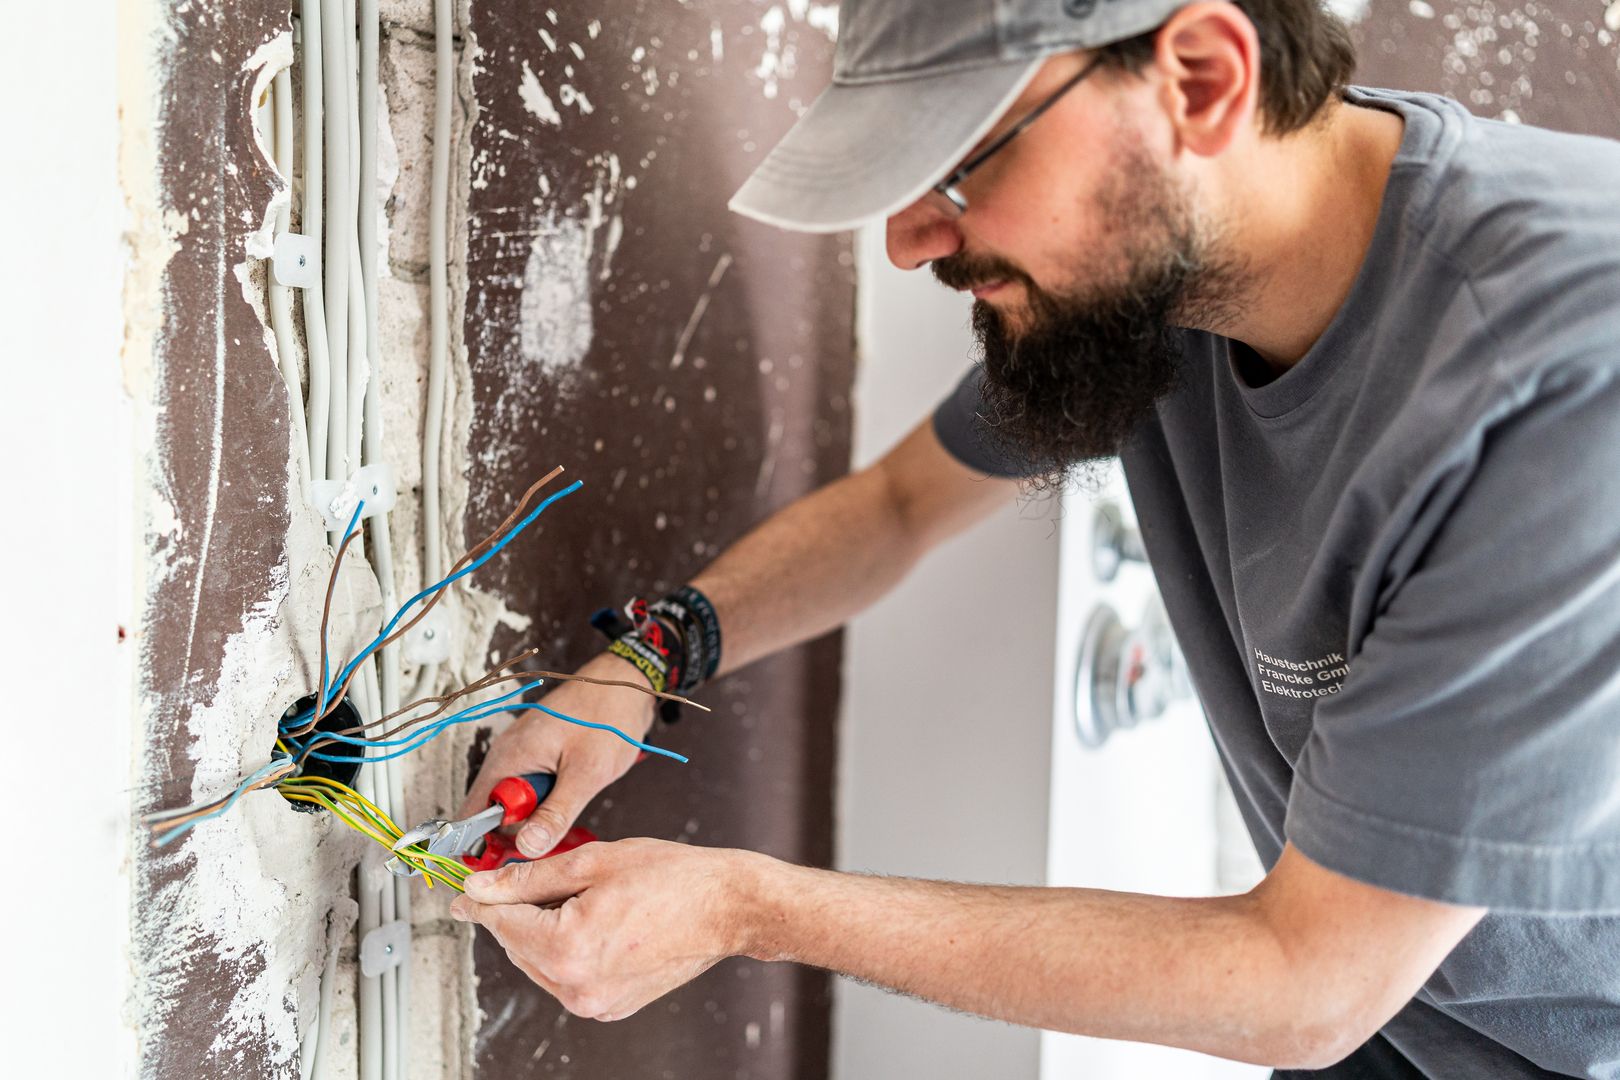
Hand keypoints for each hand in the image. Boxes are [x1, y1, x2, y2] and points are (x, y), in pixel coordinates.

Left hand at [449, 838, 758, 1019]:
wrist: (726, 906)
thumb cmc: (673, 878)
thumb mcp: (591, 862)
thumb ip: (528, 877)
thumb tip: (482, 885)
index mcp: (567, 948)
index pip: (500, 922)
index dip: (479, 900)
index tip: (462, 892)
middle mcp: (577, 986)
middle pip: (517, 944)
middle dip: (516, 911)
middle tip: (527, 878)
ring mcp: (594, 1003)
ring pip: (540, 962)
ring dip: (542, 930)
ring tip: (578, 895)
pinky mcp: (610, 1006)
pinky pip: (568, 976)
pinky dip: (567, 949)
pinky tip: (592, 919)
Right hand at [458, 652, 656, 856]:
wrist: (628, 684)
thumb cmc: (609, 716)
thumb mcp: (586, 772)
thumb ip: (556, 813)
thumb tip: (527, 849)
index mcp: (509, 757)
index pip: (472, 813)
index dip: (483, 844)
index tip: (505, 867)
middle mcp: (507, 755)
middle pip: (493, 813)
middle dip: (517, 834)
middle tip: (551, 842)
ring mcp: (521, 754)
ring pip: (514, 803)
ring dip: (535, 819)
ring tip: (566, 817)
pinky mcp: (538, 755)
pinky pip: (531, 791)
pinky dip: (546, 804)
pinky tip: (568, 803)